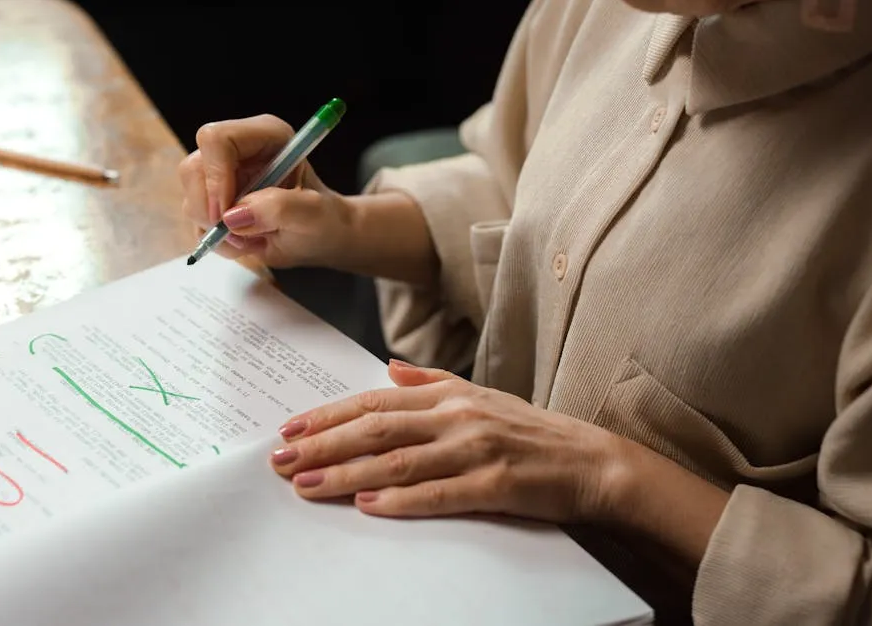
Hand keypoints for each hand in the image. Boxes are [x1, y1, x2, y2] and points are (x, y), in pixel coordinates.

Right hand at [177, 114, 353, 267]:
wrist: (319, 237)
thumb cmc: (322, 220)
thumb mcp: (313, 216)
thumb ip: (280, 208)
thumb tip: (234, 216)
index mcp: (265, 136)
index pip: (217, 139)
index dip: (215, 177)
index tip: (227, 213)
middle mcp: (238, 150)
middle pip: (193, 168)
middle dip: (210, 209)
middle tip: (238, 233)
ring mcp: (221, 175)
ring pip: (191, 198)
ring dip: (216, 230)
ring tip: (252, 239)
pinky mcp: (213, 199)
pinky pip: (196, 220)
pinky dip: (216, 240)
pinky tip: (244, 241)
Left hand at [268, 360, 633, 522]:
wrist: (591, 460)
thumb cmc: (532, 432)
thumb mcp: (481, 395)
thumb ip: (432, 381)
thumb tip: (388, 366)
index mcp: (450, 395)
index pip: (375, 400)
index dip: (329, 414)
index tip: (291, 428)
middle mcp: (457, 416)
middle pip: (375, 428)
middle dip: (322, 444)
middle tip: (280, 459)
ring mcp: (475, 449)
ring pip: (396, 461)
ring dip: (345, 474)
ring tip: (305, 485)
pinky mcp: (495, 484)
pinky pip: (437, 493)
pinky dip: (399, 500)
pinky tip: (366, 506)